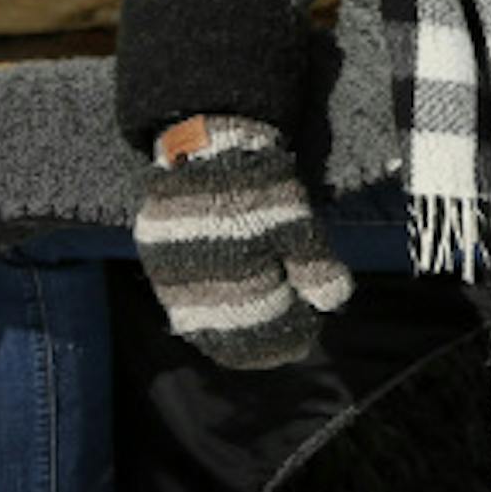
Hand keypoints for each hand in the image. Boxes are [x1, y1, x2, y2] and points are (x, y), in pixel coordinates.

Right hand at [132, 114, 352, 369]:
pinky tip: (221, 317)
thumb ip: (315, 265)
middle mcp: (201, 289)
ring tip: (255, 333)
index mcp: (239, 280)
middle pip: (234, 335)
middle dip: (263, 342)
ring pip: (202, 328)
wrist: (207, 148)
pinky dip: (203, 317)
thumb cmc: (258, 186)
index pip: (267, 328)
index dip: (289, 338)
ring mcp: (172, 281)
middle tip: (286, 343)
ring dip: (230, 337)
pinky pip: (178, 307)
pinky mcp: (156, 266)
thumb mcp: (298, 222)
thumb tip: (334, 303)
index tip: (307, 338)